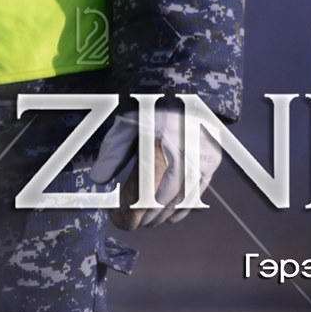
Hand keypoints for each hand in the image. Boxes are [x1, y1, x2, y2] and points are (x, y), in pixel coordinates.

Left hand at [89, 108, 223, 229]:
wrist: (187, 90)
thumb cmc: (151, 107)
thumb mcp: (126, 124)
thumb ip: (113, 153)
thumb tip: (99, 180)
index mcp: (157, 144)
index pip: (142, 194)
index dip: (129, 213)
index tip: (116, 218)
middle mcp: (183, 156)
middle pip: (160, 203)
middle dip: (141, 218)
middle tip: (128, 221)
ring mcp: (200, 162)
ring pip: (179, 203)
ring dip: (159, 217)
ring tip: (144, 220)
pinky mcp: (212, 164)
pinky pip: (196, 197)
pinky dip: (180, 211)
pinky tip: (166, 216)